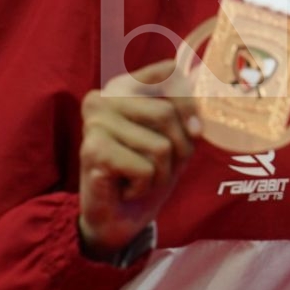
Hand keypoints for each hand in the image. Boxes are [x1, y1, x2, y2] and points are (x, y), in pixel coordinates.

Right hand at [78, 59, 199, 257]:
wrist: (117, 218)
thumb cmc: (146, 172)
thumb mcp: (174, 139)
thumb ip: (184, 117)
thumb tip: (196, 124)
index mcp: (124, 85)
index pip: (168, 72)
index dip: (190, 103)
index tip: (195, 131)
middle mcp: (103, 96)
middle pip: (166, 114)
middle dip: (178, 150)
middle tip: (161, 167)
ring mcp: (95, 122)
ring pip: (160, 146)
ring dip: (160, 173)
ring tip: (139, 178)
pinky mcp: (92, 149)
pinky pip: (145, 169)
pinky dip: (145, 186)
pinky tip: (126, 188)